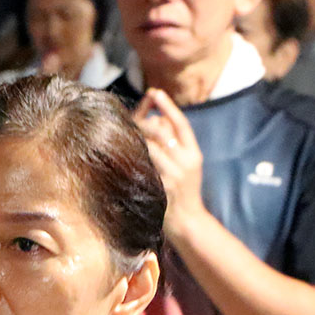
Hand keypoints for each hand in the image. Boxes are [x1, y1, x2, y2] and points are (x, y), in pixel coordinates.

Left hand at [132, 89, 206, 245]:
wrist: (188, 223)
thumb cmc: (183, 193)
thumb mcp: (186, 167)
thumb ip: (175, 145)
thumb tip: (156, 119)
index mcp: (194, 154)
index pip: (181, 123)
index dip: (168, 106)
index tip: (155, 92)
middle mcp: (185, 162)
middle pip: (162, 131)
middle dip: (144, 122)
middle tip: (130, 119)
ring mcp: (172, 175)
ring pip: (150, 146)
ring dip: (135, 138)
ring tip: (122, 135)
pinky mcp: (160, 187)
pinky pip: (143, 165)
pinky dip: (132, 156)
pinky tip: (120, 153)